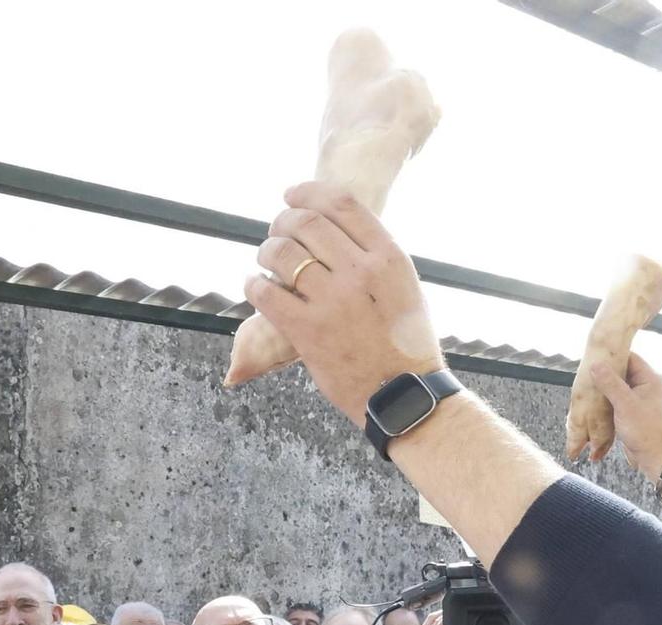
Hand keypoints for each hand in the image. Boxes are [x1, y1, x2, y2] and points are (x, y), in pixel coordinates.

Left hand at [243, 182, 443, 426]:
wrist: (404, 396)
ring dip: (265, 251)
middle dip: (282, 221)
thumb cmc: (407, 345)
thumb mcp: (406, 289)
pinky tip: (257, 288)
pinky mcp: (306, 330)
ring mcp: (331, 301)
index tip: (291, 196)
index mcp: (388, 258)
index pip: (341, 203)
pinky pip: (265, 292)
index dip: (308, 192)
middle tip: (276, 232)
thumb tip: (337, 233)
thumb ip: (376, 258)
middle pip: (305, 222)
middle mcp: (359, 272)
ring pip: (280, 253)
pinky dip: (254, 285)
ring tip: (265, 262)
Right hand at [581, 352, 661, 468]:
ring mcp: (641, 396)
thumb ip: (610, 383)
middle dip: (606, 372)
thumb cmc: (644, 431)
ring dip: (605, 386)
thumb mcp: (625, 404)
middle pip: (623, 370)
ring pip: (619, 384)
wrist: (653, 456)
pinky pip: (619, 397)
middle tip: (588, 373)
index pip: (629, 357)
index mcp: (650, 378)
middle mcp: (647, 384)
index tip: (595, 357)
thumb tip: (595, 365)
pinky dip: (608, 398)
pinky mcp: (634, 408)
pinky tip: (596, 401)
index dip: (612, 356)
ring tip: (590, 386)